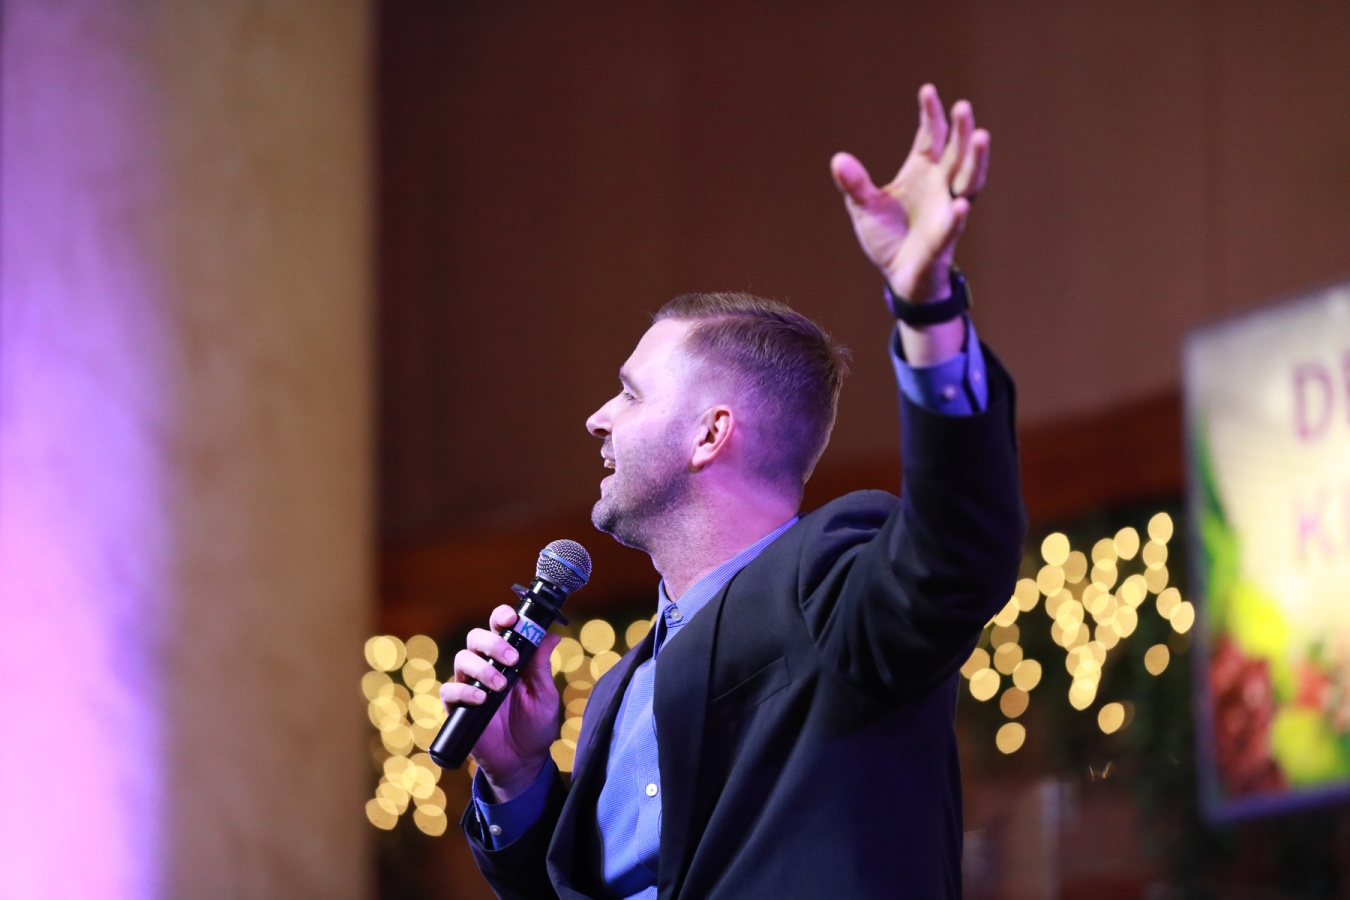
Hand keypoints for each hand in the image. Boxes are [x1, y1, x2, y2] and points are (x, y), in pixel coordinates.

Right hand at [440, 604, 561, 800]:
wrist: (523, 761)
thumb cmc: (535, 725)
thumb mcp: (545, 694)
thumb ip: (542, 665)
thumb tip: (551, 634)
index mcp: (508, 658)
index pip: (499, 628)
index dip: (502, 617)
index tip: (512, 618)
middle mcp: (486, 666)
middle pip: (476, 637)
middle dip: (493, 642)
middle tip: (511, 660)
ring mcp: (469, 685)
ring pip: (462, 658)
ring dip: (482, 667)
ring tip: (501, 686)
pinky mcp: (457, 708)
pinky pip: (449, 690)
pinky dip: (465, 691)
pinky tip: (482, 699)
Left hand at [830, 84, 989, 303]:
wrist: (898, 275)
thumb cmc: (888, 236)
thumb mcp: (863, 207)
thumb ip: (854, 184)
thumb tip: (838, 159)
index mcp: (921, 172)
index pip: (931, 137)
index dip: (931, 115)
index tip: (928, 90)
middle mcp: (940, 186)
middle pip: (957, 152)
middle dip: (961, 130)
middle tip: (963, 106)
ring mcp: (946, 211)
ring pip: (968, 181)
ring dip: (975, 161)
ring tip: (981, 137)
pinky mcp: (944, 239)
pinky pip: (953, 226)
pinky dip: (956, 216)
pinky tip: (960, 206)